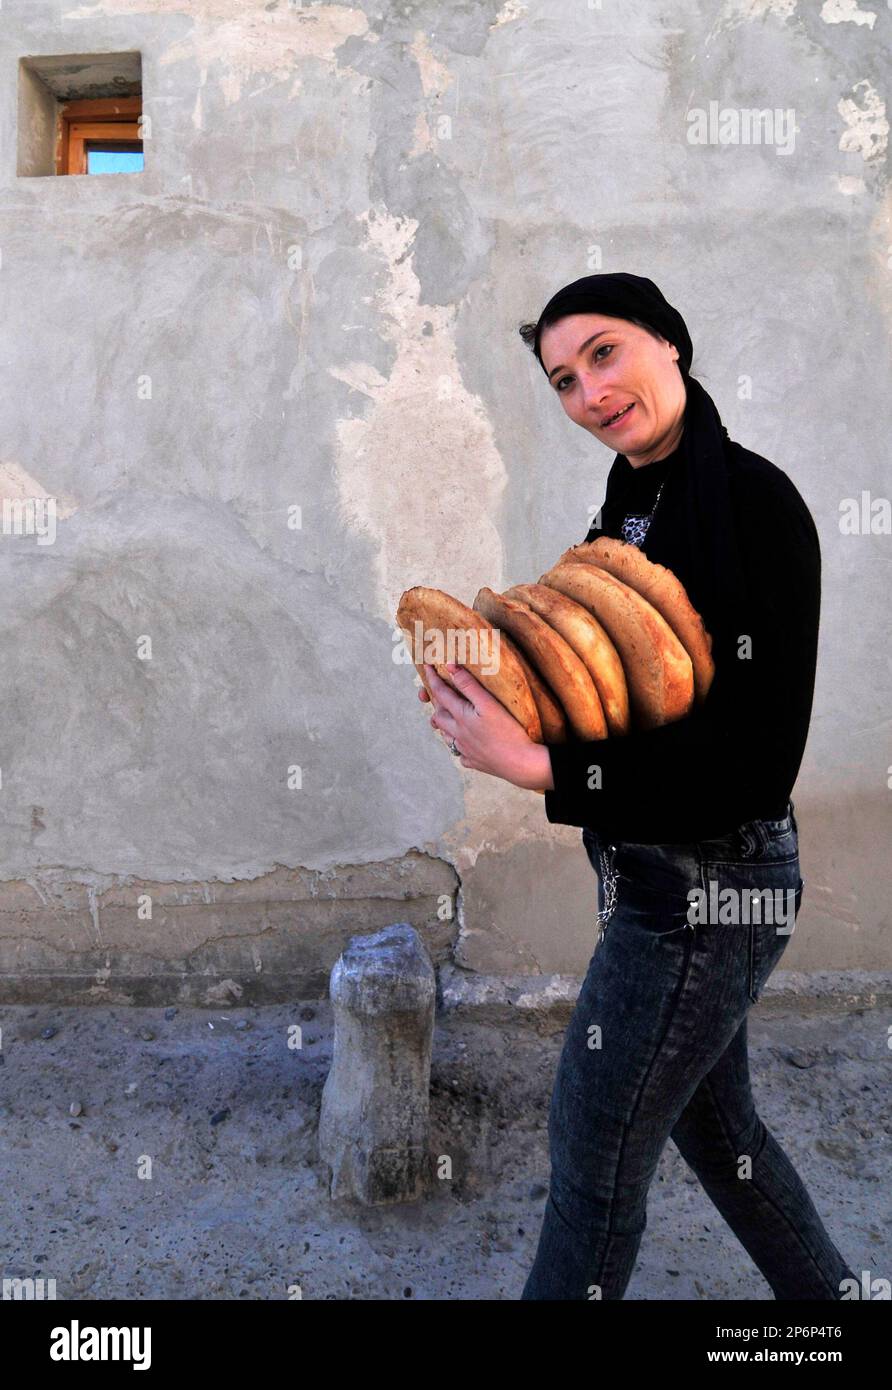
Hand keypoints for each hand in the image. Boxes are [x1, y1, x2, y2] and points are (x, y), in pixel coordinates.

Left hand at [419, 662, 553, 790]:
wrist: (521, 764)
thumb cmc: (507, 732)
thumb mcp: (488, 704)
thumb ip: (468, 685)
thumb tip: (450, 667)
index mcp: (461, 717)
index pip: (440, 693)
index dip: (432, 678)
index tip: (426, 665)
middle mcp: (458, 734)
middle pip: (439, 717)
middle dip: (436, 704)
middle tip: (439, 694)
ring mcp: (466, 750)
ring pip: (447, 737)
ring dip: (444, 726)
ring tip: (448, 719)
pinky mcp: (475, 762)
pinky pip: (461, 754)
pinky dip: (460, 747)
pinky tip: (466, 744)